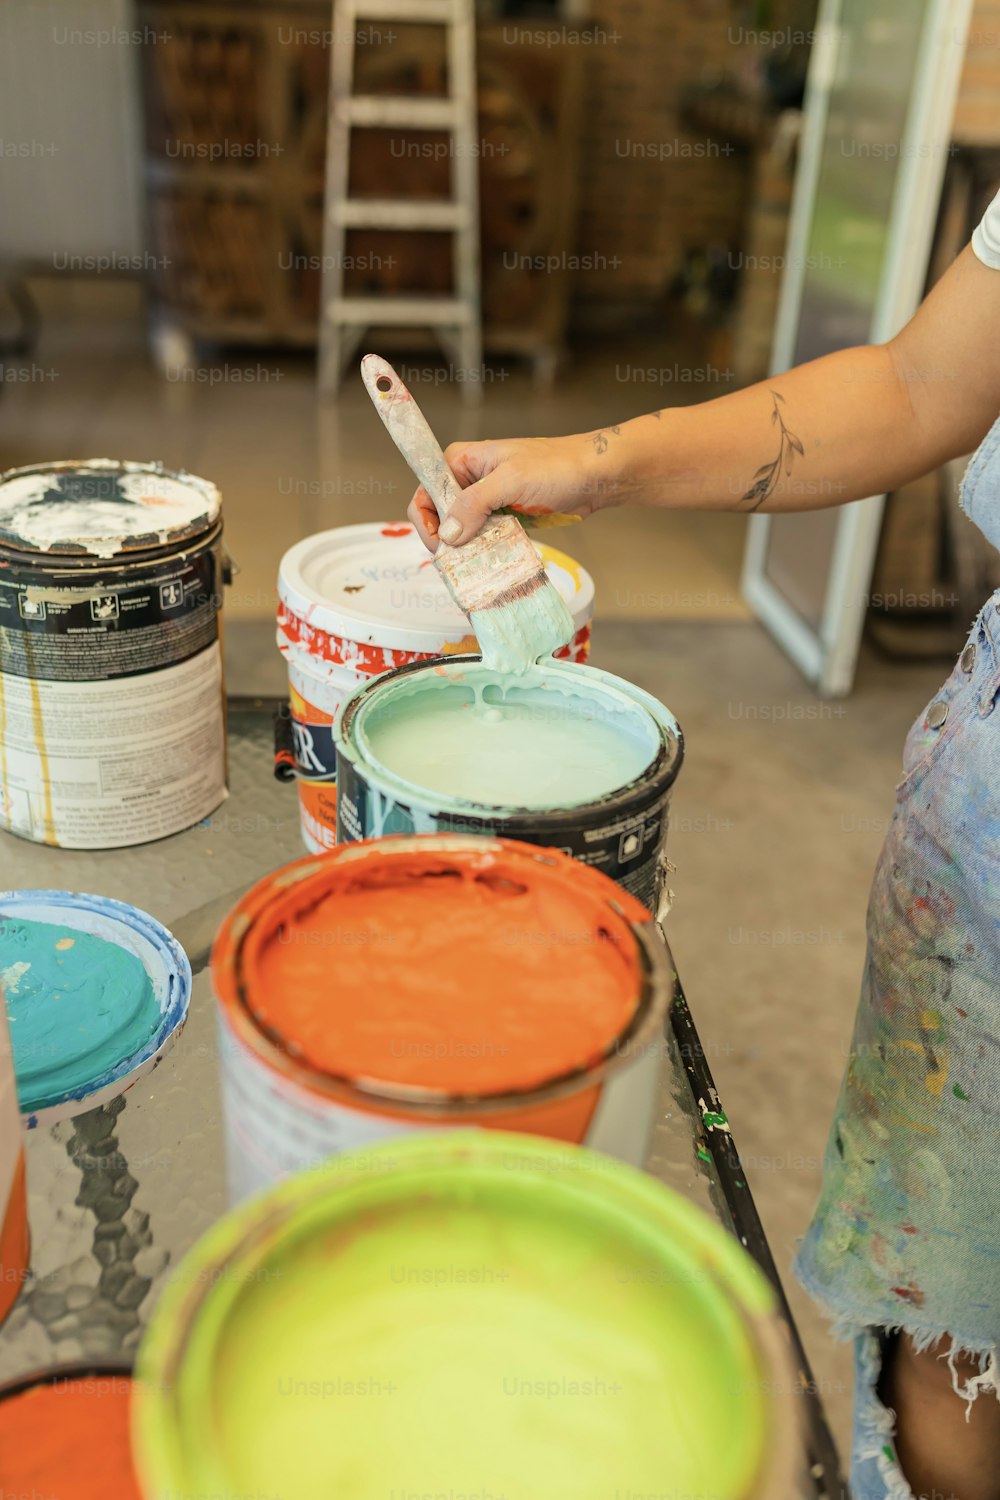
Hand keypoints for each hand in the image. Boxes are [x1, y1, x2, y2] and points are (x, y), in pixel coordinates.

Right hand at [407, 433, 615, 548]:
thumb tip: (447, 535)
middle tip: (460, 563)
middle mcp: (468, 481)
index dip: (426, 521)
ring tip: (475, 568)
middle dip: (447, 541)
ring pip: (461, 532)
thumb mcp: (511, 481)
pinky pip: (482, 539)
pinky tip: (489, 565)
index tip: (442, 546)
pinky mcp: (503, 518)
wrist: (595, 476)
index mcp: (461, 462)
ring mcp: (486, 501)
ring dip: (465, 551)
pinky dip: (483, 553)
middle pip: (440, 517)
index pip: (425, 492)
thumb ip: (475, 505)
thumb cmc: (557, 467)